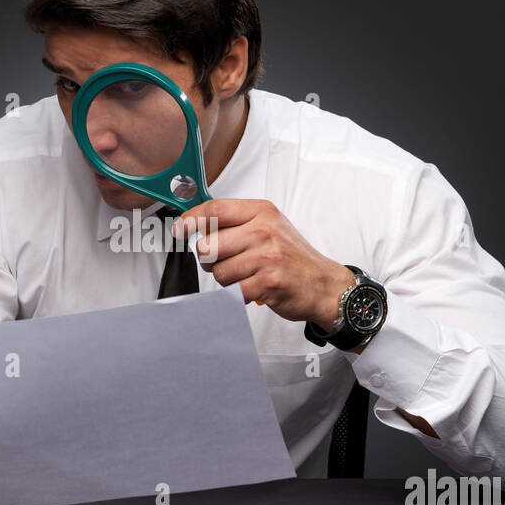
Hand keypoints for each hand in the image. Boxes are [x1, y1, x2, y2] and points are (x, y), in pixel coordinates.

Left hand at [173, 198, 357, 328]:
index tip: (180, 230)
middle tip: (228, 262)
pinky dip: (237, 294)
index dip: (190, 220)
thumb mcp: (269, 226)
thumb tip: (196, 227)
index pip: (215, 210)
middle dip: (210, 259)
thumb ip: (236, 223)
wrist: (324, 284)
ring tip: (246, 276)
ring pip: (217, 271)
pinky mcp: (268, 282)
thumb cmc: (293, 257)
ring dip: (226, 279)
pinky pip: (232, 291)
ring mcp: (267, 256)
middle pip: (208, 244)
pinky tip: (252, 288)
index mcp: (262, 212)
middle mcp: (264, 230)